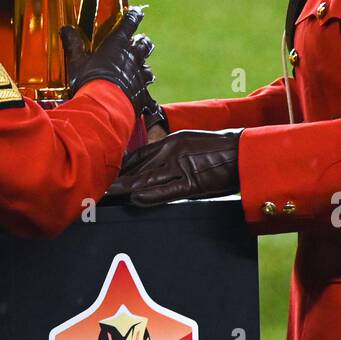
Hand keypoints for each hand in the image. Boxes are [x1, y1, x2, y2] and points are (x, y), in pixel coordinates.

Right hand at [60, 7, 155, 114]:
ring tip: (140, 70)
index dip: (134, 16)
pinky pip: (148, 94)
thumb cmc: (90, 80)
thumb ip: (73, 44)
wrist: (104, 106)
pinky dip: (145, 95)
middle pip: (144, 44)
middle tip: (140, 42)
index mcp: (117, 44)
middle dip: (142, 42)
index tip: (138, 12)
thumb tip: (66, 28)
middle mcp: (132, 57)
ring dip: (144, 68)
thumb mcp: (76, 61)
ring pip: (148, 68)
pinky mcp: (142, 94)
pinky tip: (144, 100)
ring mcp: (139, 76)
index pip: (129, 24)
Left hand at [106, 129, 242, 205]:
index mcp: (171, 141)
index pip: (138, 155)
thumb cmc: (218, 150)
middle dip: (116, 178)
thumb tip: (151, 166)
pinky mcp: (193, 181)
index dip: (120, 166)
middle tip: (96, 186)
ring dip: (126, 187)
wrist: (244, 152)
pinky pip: (169, 190)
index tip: (104, 174)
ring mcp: (182, 166)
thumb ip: (170, 153)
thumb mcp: (189, 144)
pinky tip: (135, 197)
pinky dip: (151, 194)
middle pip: (138, 167)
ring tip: (106, 194)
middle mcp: (172, 152)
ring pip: (147, 178)